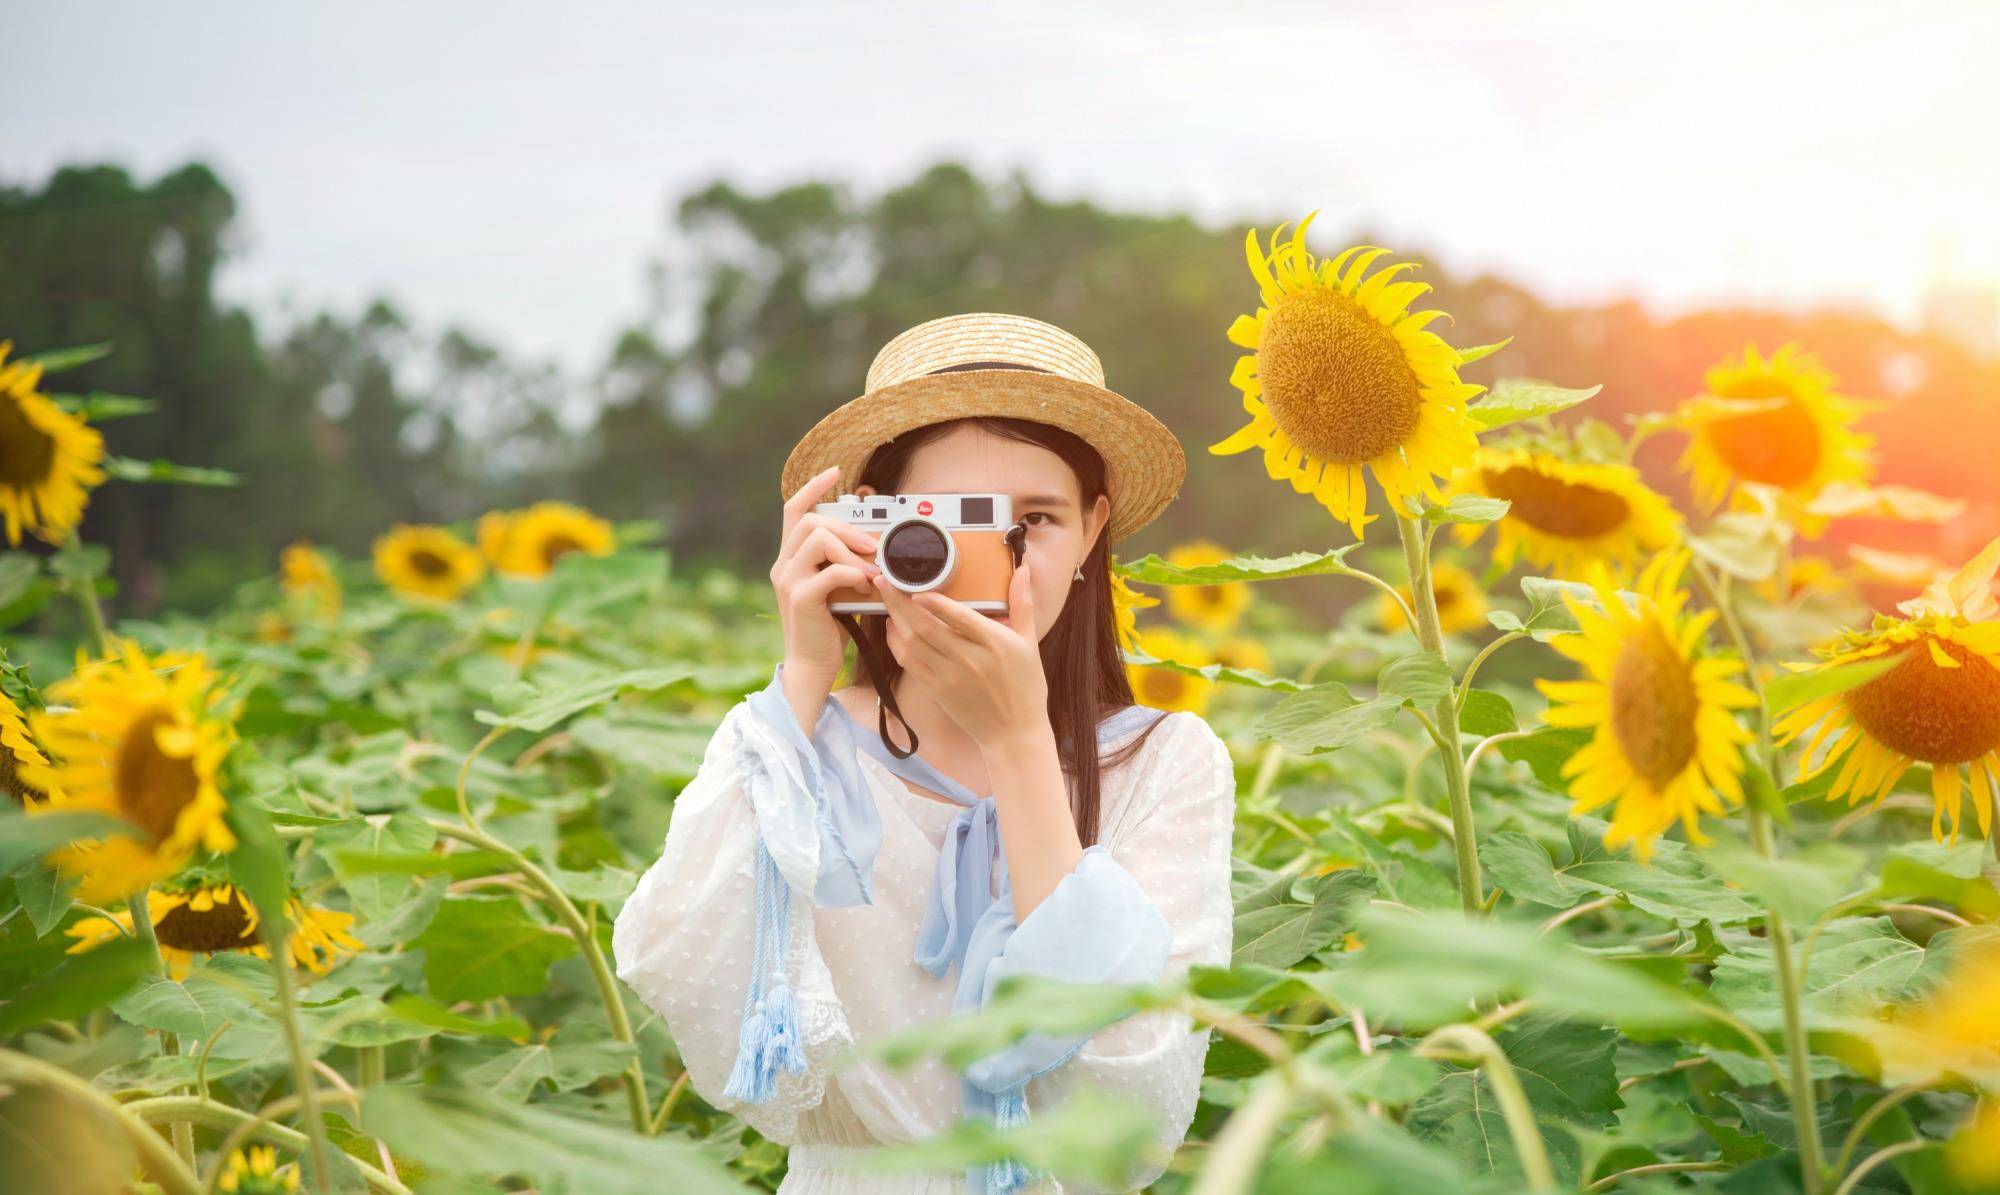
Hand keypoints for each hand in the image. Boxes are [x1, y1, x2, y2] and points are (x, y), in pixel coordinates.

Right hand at [772, 464, 881, 691]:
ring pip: (816, 539)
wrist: (812, 666)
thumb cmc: (829, 627)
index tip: (835, 472)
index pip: (793, 510)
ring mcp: (788, 581)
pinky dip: (852, 573)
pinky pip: (828, 571)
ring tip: (870, 567)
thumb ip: (847, 564)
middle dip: (845, 526)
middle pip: (809, 521)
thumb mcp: (838, 587)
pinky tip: (864, 585)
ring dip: (850, 549)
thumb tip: (876, 546)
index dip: (812, 487)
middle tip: (872, 544)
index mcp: (790, 558)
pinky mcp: (801, 599)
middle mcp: (783, 565)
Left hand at [870, 552, 1049, 755]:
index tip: (915, 584)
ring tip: (885, 599)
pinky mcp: (937, 690)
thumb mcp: (1029, 642)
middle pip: (927, 626)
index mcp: (993, 642)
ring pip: (913, 643)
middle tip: (884, 581)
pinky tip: (892, 628)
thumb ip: (1023, 604)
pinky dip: (896, 644)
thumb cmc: (1025, 686)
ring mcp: (949, 676)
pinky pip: (910, 663)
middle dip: (900, 602)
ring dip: (895, 619)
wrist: (1014, 732)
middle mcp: (968, 658)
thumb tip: (1023, 569)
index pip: (958, 617)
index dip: (933, 601)